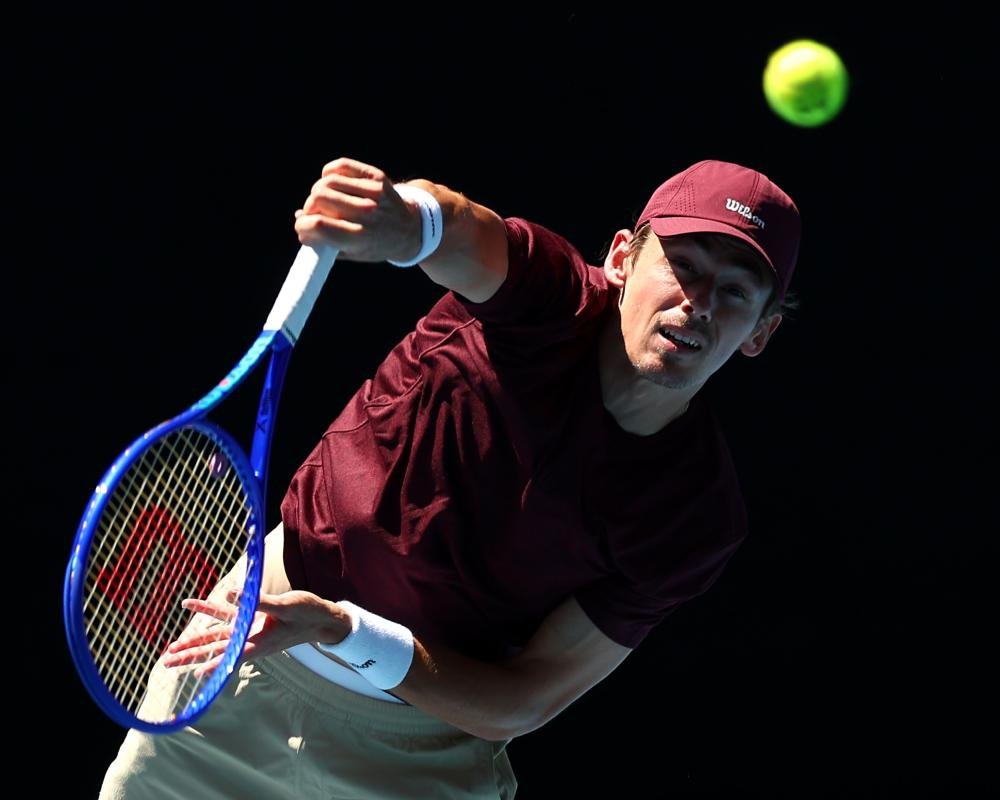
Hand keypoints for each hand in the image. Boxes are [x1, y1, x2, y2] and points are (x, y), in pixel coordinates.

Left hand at [162, 589, 350, 676]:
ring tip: (171, 649)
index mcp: (259, 643)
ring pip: (215, 636)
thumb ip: (257, 601)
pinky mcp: (250, 617)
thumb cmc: (307, 613)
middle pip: (214, 649)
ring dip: (194, 641)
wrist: (321, 617)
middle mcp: (250, 640)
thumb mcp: (285, 607)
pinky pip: (225, 615)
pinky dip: (207, 611)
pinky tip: (190, 605)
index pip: (230, 656)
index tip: (195, 674)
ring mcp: (248, 629)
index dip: (213, 665)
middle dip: (190, 656)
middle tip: (167, 662)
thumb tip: (229, 594)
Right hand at [294, 157, 421, 262]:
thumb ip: (323, 241)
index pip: (318, 224)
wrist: (410, 230)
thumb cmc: (374, 245)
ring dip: (318, 191)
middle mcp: (368, 213)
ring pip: (328, 181)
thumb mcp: (350, 253)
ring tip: (323, 201)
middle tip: (314, 214)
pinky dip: (329, 173)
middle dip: (309, 206)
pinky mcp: (376, 177)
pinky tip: (331, 184)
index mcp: (360, 238)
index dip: (302, 225)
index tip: (302, 227)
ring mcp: (374, 192)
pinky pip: (340, 165)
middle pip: (319, 198)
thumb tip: (299, 219)